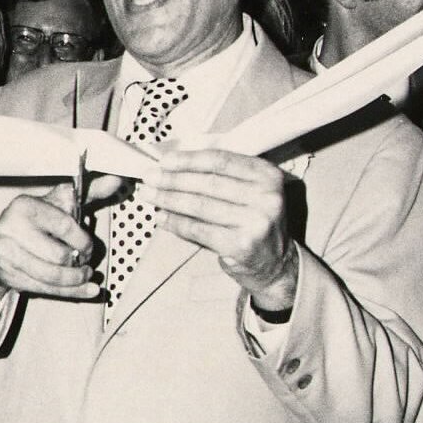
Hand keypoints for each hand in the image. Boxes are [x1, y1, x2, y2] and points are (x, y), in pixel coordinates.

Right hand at [0, 182, 102, 312]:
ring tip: (85, 275)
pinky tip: (86, 290)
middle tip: (85, 262)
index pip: (64, 225)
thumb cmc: (34, 223)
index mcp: (25, 206)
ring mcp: (6, 254)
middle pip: (59, 255)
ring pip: (52, 276)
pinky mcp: (8, 275)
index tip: (88, 247)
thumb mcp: (57, 205)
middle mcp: (11, 228)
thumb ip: (87, 193)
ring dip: (76, 280)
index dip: (83, 240)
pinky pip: (45, 289)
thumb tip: (115, 179)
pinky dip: (70, 292)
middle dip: (79, 263)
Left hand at [143, 146, 297, 311]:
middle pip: (208, 183)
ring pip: (200, 206)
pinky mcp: (241, 245)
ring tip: (148, 195)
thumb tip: (173, 166)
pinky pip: (198, 230)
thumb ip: (221, 176)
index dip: (189, 159)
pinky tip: (161, 218)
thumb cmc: (252, 221)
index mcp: (267, 175)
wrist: (274, 262)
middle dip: (173, 179)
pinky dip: (175, 223)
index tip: (164, 160)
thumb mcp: (249, 191)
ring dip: (168, 199)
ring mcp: (255, 222)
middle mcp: (266, 196)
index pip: (221, 160)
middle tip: (149, 177)